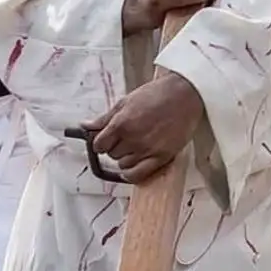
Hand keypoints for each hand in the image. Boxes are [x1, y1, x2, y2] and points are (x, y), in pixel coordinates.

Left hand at [84, 74, 205, 183]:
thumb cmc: (156, 94)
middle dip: (114, 147)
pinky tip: (132, 166)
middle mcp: (132, 139)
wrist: (185, 94)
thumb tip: (85, 126)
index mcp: (121, 123)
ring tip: (134, 146)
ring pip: (122, 165)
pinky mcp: (161, 157)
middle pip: (111, 154)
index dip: (101, 142)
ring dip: (124, 158)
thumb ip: (105, 117)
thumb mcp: (126, 101)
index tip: (105, 139)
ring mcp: (147, 150)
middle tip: (124, 137)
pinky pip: (137, 175)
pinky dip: (131, 174)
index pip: (99, 145)